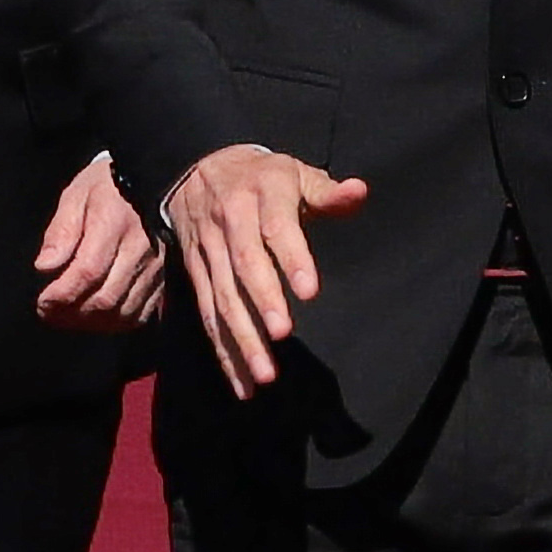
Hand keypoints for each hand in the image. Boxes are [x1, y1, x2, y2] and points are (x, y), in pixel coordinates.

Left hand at [31, 150, 163, 332]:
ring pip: (123, 312)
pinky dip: (116, 324)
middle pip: (106, 298)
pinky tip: (95, 319)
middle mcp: (140, 249)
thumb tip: (44, 266)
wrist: (152, 180)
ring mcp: (155, 267)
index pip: (88, 271)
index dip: (62, 294)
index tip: (42, 302)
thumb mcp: (76, 196)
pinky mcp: (163, 278)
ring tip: (68, 318)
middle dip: (72, 314)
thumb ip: (61, 231)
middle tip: (49, 313)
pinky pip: (141, 314)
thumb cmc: (106, 187)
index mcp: (114, 223)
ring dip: (91, 323)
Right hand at [158, 136, 370, 398]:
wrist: (192, 169)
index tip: (310, 291)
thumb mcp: (295, 173)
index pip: (276, 227)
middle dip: (262, 302)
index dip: (292, 258)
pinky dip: (223, 350)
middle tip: (282, 335)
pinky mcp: (194, 273)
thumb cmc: (261, 178)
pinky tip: (242, 382)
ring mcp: (208, 250)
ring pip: (222, 297)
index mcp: (261, 194)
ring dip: (241, 338)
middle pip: (244, 265)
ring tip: (265, 374)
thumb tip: (359, 191)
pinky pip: (207, 314)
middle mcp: (230, 222)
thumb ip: (327, 192)